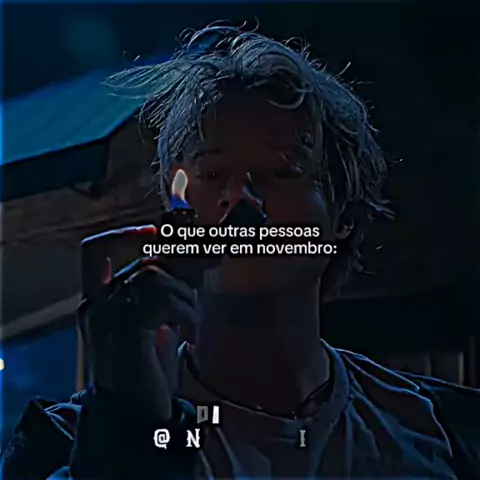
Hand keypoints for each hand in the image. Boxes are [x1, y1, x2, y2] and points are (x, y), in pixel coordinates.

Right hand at [79, 227, 200, 419]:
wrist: (135, 413)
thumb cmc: (147, 364)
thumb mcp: (156, 318)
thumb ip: (165, 288)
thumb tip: (195, 257)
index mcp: (98, 298)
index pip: (96, 250)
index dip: (125, 235)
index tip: (157, 231)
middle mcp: (95, 303)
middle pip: (140, 260)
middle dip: (183, 257)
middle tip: (215, 255)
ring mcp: (106, 315)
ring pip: (152, 275)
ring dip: (183, 294)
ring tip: (189, 318)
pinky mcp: (125, 328)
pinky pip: (161, 298)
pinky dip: (184, 309)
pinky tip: (188, 331)